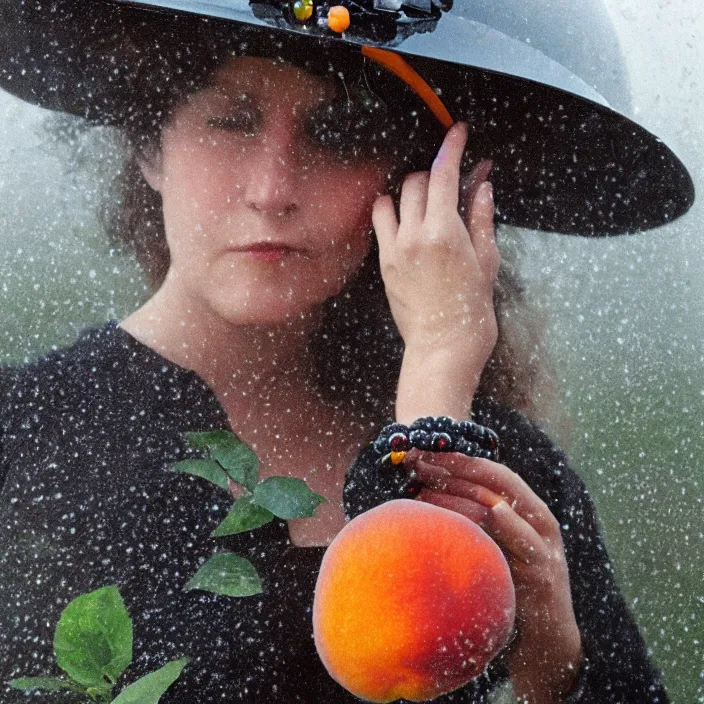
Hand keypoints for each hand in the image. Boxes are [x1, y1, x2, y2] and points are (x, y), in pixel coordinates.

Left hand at [372, 123, 499, 421]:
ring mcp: (394, 249)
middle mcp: (414, 235)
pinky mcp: (383, 264)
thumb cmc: (471, 310)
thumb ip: (482, 218)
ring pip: (393, 198)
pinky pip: (380, 223)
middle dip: (435, 174)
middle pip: (417, 181)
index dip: (451, 147)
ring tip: (426, 204)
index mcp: (444, 231)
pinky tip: (406, 221)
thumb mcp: (486, 261)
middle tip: (451, 183)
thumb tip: (482, 185)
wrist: (443, 346)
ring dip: (410, 192)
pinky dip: (391, 212)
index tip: (457, 132)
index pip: (444, 173)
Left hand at [409, 451, 582, 702]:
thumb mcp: (495, 548)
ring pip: (500, 506)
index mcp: (527, 509)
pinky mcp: (543, 572)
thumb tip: (426, 491)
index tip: (420, 449)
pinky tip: (475, 512)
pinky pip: (518, 541)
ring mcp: (544, 545)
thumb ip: (475, 521)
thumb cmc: (513, 589)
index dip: (456, 457)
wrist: (548, 646)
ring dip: (459, 493)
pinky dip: (499, 523)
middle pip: (494, 480)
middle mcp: (539, 520)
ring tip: (424, 487)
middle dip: (454, 466)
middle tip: (417, 460)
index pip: (489, 471)